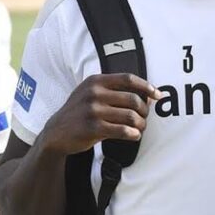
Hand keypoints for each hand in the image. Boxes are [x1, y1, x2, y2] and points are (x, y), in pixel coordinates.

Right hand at [38, 73, 161, 155]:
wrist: (56, 132)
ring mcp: (92, 110)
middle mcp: (93, 93)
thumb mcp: (90, 94)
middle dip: (144, 111)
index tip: (158, 95)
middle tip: (143, 119)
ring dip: (140, 125)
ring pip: (131, 116)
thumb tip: (148, 95)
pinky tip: (133, 136)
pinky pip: (122, 131)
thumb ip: (114, 91)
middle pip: (133, 98)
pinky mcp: (92, 128)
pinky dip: (133, 134)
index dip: (146, 86)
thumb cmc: (79, 113)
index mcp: (95, 81)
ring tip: (139, 129)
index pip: (127, 78)